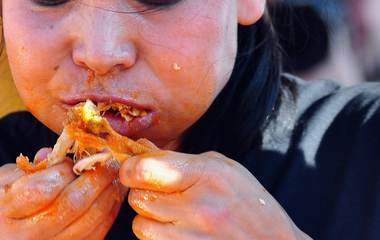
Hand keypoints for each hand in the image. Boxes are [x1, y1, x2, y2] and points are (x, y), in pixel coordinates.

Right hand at [0, 150, 125, 238]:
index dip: (63, 171)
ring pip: (87, 222)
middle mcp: (21, 236)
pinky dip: (108, 212)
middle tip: (108, 160)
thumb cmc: (0, 205)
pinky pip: (95, 235)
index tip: (73, 160)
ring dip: (107, 194)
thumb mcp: (3, 179)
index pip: (40, 189)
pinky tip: (112, 194)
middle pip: (69, 206)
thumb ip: (31, 166)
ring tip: (114, 175)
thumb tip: (59, 153)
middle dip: (95, 178)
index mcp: (0, 210)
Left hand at [119, 151, 310, 238]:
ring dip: (151, 220)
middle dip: (145, 193)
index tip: (133, 170)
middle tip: (165, 194)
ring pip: (141, 226)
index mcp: (207, 176)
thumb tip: (139, 148)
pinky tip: (183, 232)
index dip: (131, 168)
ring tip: (177, 216)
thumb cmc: (248, 203)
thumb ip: (178, 159)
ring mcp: (191, 239)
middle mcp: (198, 209)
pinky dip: (161, 237)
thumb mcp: (221, 168)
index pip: (144, 170)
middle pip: (138, 198)